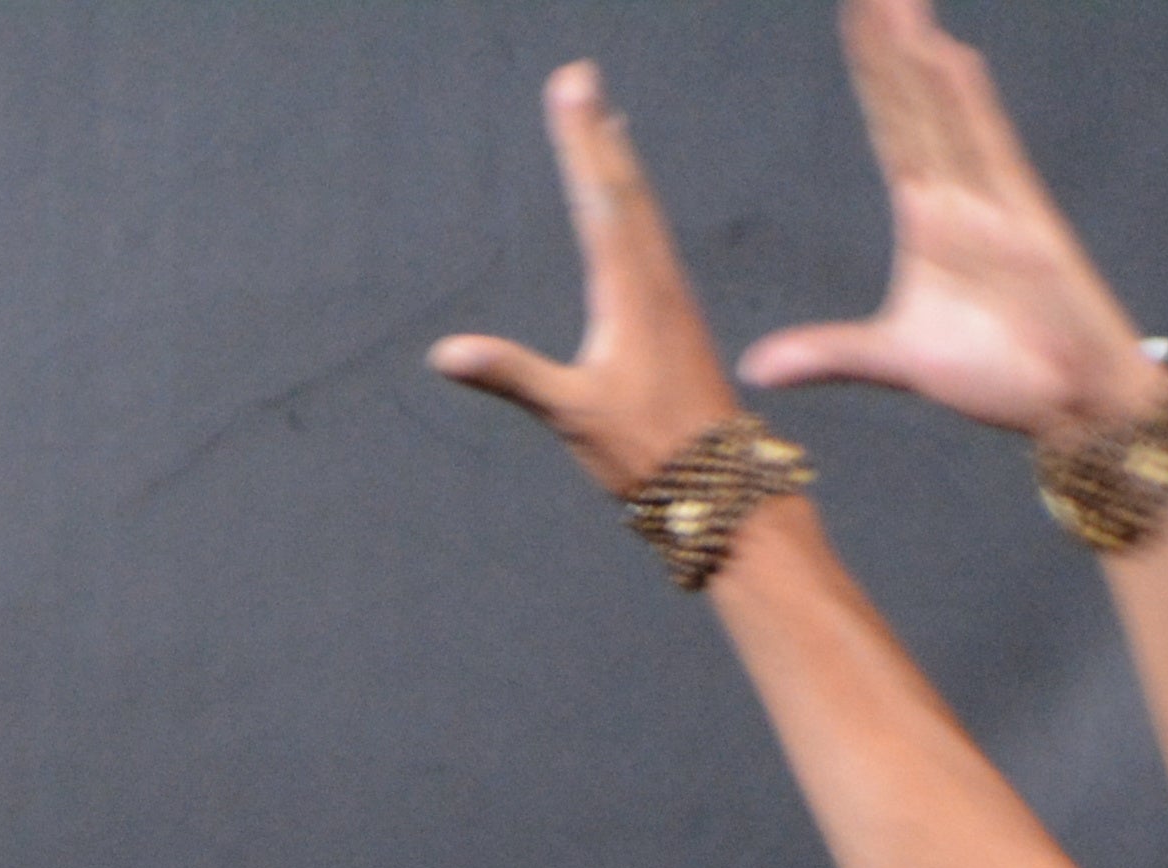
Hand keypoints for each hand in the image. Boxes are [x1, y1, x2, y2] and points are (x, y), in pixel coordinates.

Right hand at [427, 63, 759, 495]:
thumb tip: (446, 354)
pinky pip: (654, 242)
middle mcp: (656, 284)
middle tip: (581, 79)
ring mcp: (671, 300)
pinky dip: (638, 207)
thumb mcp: (572, 413)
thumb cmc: (647, 452)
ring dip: (622, 163)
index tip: (571, 89)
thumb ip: (512, 375)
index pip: (599, 199)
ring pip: (643, 213)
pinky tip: (636, 209)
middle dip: (598, 134)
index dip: (580, 141)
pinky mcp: (679, 321)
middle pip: (624, 191)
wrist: (721, 487)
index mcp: (629, 294)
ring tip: (610, 122)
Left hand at [734, 0, 1155, 440]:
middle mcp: (958, 195)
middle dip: (891, 41)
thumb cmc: (1000, 375)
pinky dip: (968, 110)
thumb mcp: (896, 362)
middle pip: (915, 101)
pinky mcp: (1026, 225)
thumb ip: (830, 354)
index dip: (872, 69)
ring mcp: (993, 203)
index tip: (854, 13)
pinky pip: (990, 154)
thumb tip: (756, 370)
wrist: (1072, 403)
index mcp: (927, 216)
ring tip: (897, 2)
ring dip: (920, 57)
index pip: (891, 122)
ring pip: (946, 114)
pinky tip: (948, 60)